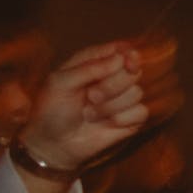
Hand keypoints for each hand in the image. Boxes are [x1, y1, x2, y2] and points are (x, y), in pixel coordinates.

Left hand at [20, 39, 180, 173]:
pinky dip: (120, 119)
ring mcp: (124, 99)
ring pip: (137, 93)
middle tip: (91, 96)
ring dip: (110, 106)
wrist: (54, 143)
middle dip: (113, 85)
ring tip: (89, 113)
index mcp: (95, 63)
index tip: (127, 61)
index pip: (121, 50)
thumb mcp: (60, 82)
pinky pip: (141, 112)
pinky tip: (105, 124)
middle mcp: (112, 78)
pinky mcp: (132, 118)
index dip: (128, 54)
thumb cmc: (52, 109)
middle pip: (134, 71)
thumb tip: (121, 58)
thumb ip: (89, 68)